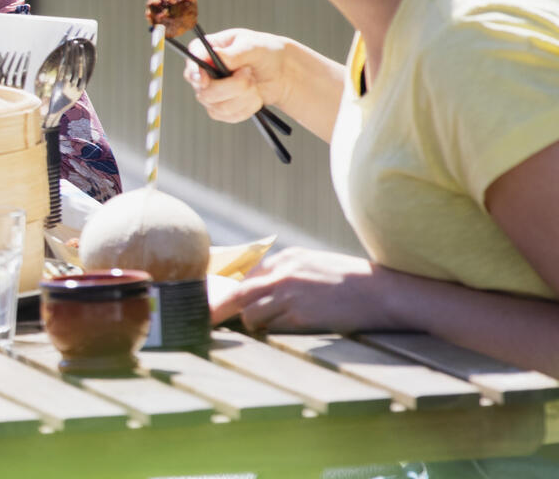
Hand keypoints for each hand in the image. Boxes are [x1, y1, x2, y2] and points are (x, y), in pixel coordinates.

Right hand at [182, 28, 304, 123]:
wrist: (281, 72)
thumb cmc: (265, 52)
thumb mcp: (252, 46)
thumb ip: (234, 52)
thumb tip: (217, 56)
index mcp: (206, 50)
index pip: (192, 60)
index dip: (194, 72)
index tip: (205, 80)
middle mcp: (203, 73)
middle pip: (204, 91)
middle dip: (233, 86)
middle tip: (248, 73)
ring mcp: (209, 93)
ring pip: (218, 106)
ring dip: (244, 97)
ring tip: (255, 84)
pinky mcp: (220, 109)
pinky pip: (228, 116)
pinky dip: (247, 108)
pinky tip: (254, 96)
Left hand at [211, 247, 411, 332]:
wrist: (386, 293)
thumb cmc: (354, 283)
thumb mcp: (316, 267)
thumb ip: (287, 274)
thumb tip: (257, 290)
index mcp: (287, 258)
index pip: (242, 273)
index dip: (223, 289)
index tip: (210, 300)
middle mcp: (283, 273)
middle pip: (235, 294)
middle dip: (217, 310)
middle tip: (205, 321)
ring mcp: (289, 294)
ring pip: (251, 315)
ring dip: (254, 325)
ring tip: (269, 327)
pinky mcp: (299, 315)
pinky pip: (271, 328)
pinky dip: (272, 333)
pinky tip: (286, 331)